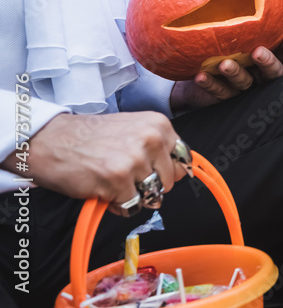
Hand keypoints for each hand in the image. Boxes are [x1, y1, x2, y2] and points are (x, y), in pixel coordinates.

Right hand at [1, 112, 186, 214]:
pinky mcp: (117, 179)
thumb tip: (181, 171)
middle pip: (170, 181)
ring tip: (113, 182)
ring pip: (151, 195)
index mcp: (159, 125)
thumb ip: (157, 147)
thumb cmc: (90, 137)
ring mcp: (135, 159)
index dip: (167, 172)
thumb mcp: (132, 130)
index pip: (184, 160)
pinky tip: (102, 189)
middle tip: (125, 177)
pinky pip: (131, 206)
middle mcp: (151, 139)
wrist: (49, 140)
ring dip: (133, 195)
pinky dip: (116, 205)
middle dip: (149, 186)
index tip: (152, 173)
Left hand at [171, 32, 282, 107]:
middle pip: (273, 73)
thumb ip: (246, 16)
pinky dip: (211, 84)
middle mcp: (262, 74)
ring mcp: (244, 88)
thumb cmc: (227, 44)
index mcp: (272, 57)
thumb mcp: (239, 30)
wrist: (202, 71)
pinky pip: (219, 92)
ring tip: (224, 64)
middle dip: (268, 62)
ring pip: (245, 83)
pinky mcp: (225, 98)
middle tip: (258, 52)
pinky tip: (201, 75)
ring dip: (236, 73)